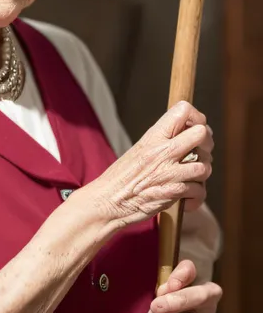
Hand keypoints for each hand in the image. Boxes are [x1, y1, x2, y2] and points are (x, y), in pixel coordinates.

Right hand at [92, 101, 212, 225]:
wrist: (107, 202)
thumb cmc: (120, 178)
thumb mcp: (139, 150)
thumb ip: (161, 141)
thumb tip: (187, 135)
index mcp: (153, 136)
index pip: (184, 110)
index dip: (197, 118)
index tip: (195, 129)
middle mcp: (163, 151)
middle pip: (202, 134)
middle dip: (206, 145)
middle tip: (199, 153)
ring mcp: (169, 172)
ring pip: (205, 166)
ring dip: (201, 175)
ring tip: (190, 179)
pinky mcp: (173, 193)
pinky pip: (199, 191)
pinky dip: (196, 197)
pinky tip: (186, 199)